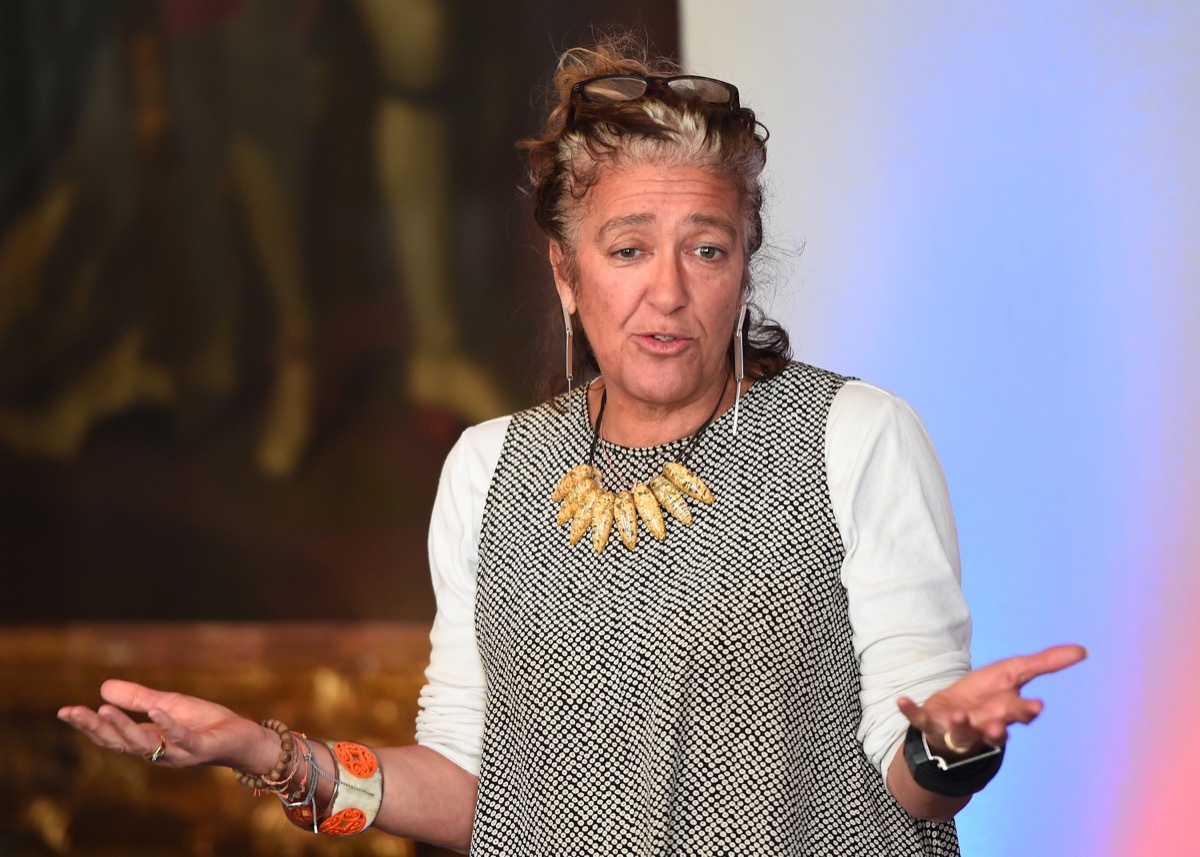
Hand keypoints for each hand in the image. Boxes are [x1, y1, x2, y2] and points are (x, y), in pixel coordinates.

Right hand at [58, 679, 271, 770]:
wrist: (244, 739)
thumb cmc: (205, 724)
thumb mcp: (168, 705)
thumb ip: (139, 699)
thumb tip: (103, 686)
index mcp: (148, 740)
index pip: (111, 736)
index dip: (87, 725)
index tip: (64, 711)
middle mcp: (158, 751)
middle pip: (119, 743)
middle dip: (95, 728)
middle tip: (72, 712)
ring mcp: (178, 752)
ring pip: (145, 745)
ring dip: (124, 728)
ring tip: (103, 710)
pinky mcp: (202, 748)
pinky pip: (182, 739)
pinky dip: (168, 725)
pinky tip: (156, 710)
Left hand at [898, 643, 1086, 757]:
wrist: (955, 717)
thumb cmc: (989, 695)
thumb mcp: (1015, 674)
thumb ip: (1045, 664)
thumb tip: (1083, 650)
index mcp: (1004, 712)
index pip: (1018, 712)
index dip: (1025, 710)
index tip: (1035, 706)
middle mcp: (982, 724)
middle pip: (992, 727)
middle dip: (997, 726)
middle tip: (1000, 725)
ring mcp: (954, 726)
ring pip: (960, 730)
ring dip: (960, 724)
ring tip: (958, 716)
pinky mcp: (929, 722)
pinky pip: (918, 719)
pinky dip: (910, 711)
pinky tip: (901, 701)